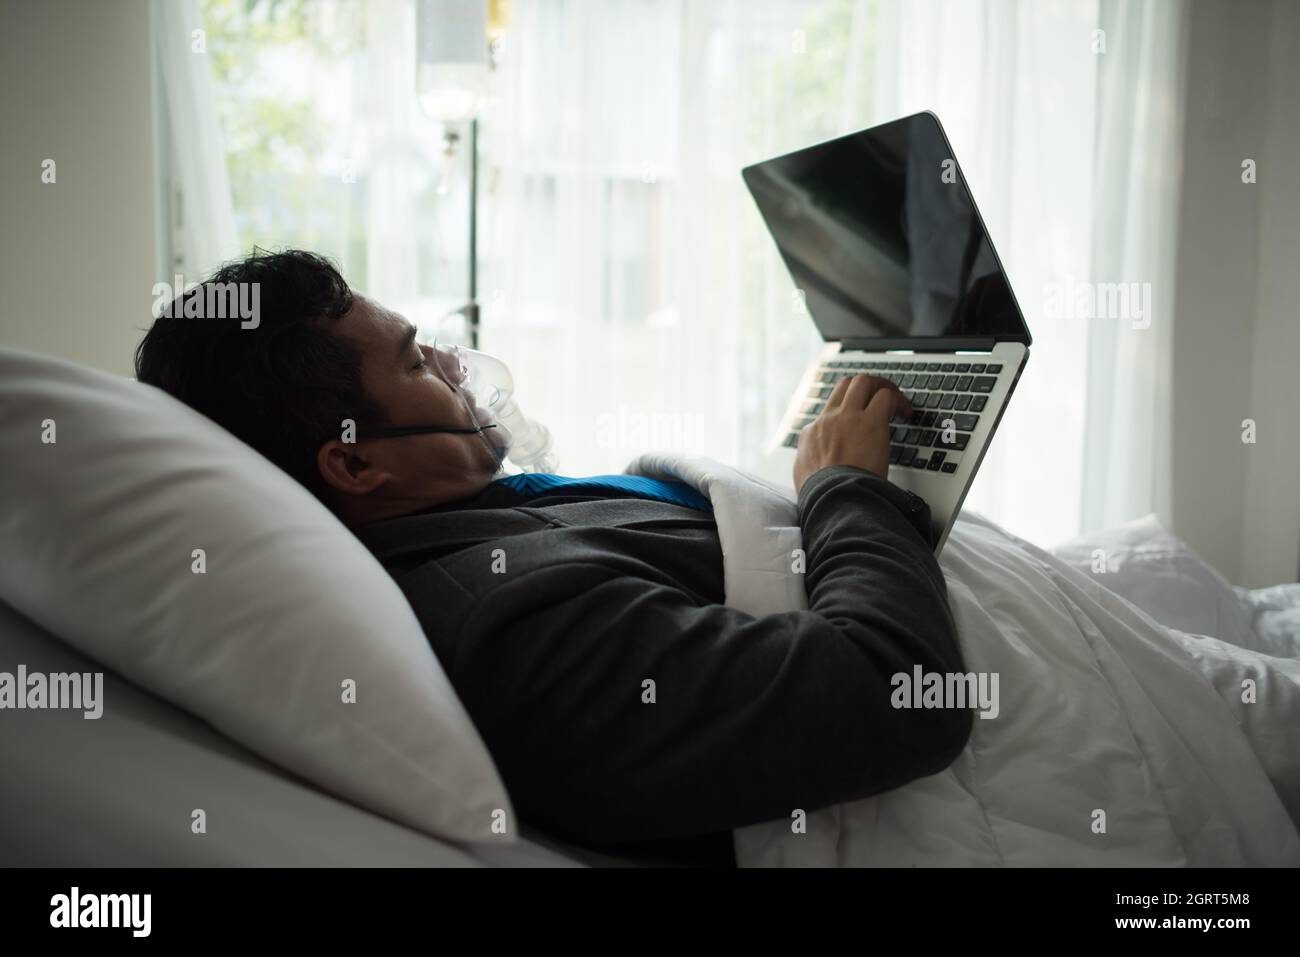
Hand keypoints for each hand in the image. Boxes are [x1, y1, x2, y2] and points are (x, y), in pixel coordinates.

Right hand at [792, 374, 912, 492]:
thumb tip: (815, 467)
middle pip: (845, 385)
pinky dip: (899, 400)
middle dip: (865, 386)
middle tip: (879, 397)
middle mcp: (828, 420)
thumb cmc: (823, 496)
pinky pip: (886, 397)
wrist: (833, 498)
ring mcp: (848, 417)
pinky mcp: (871, 422)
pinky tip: (906, 413)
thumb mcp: (804, 478)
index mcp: (812, 434)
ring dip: (881, 387)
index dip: (849, 412)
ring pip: (863, 382)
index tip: (861, 422)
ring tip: (895, 400)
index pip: (830, 411)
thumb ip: (810, 465)